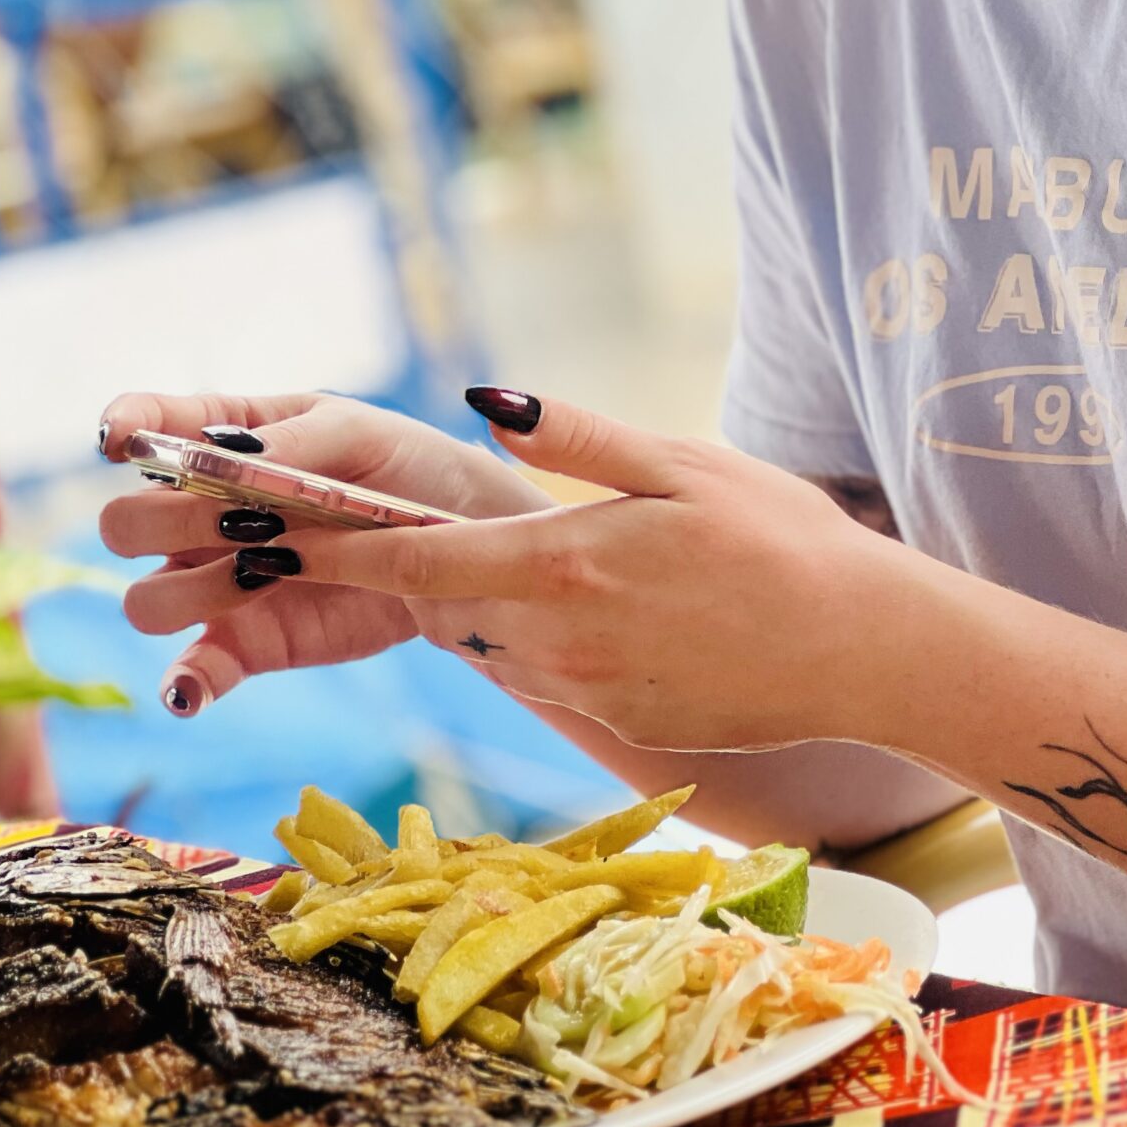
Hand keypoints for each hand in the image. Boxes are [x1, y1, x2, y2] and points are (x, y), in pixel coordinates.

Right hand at [96, 390, 549, 711]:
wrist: (463, 548)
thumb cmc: (409, 470)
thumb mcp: (362, 435)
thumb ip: (292, 446)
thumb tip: (228, 464)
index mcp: (227, 442)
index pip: (144, 427)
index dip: (121, 428)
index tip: (119, 441)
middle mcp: (204, 514)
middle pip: (124, 524)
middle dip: (163, 522)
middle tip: (243, 521)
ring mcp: (220, 583)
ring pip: (146, 601)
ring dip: (190, 593)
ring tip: (264, 575)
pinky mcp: (248, 646)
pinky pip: (190, 674)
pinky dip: (184, 686)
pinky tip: (198, 688)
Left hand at [246, 393, 912, 753]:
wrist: (865, 653)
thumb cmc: (783, 539)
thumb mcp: (682, 463)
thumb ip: (575, 439)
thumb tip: (486, 402)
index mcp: (561, 566)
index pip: (414, 562)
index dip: (332, 548)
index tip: (261, 534)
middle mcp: (556, 641)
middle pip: (441, 606)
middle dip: (392, 573)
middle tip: (332, 536)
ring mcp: (585, 693)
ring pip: (494, 641)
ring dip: (475, 606)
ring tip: (485, 560)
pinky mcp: (617, 724)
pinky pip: (552, 674)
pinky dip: (544, 639)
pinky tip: (604, 608)